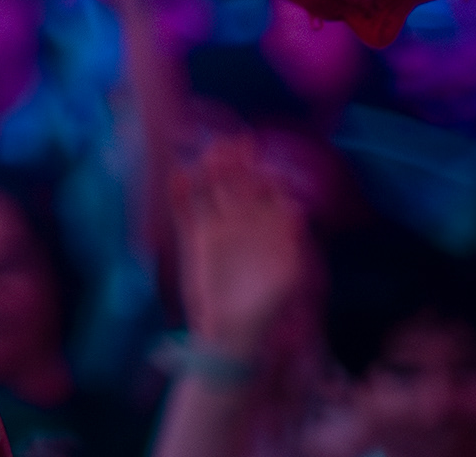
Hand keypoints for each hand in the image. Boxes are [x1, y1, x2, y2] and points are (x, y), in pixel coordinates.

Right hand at [177, 138, 309, 363]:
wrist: (233, 332)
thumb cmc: (265, 307)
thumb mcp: (287, 276)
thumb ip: (290, 241)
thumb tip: (297, 208)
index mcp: (267, 229)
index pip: (265, 193)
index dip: (264, 175)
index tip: (262, 161)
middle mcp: (241, 224)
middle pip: (236, 186)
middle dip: (235, 165)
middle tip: (233, 144)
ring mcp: (216, 229)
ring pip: (210, 192)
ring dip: (208, 172)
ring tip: (207, 154)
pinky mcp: (194, 240)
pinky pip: (186, 211)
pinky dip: (180, 194)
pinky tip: (178, 175)